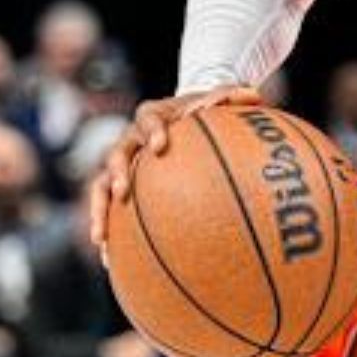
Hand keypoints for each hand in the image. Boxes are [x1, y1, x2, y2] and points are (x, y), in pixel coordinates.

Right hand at [89, 84, 260, 250]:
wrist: (183, 118)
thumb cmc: (204, 111)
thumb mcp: (221, 99)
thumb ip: (235, 96)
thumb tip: (256, 97)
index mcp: (154, 115)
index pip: (148, 118)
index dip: (152, 130)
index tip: (160, 145)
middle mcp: (131, 139)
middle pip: (116, 153)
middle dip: (118, 172)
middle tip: (123, 191)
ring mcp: (123, 164)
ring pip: (102, 186)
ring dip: (100, 209)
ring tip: (100, 237)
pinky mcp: (121, 186)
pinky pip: (108, 209)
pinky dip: (108, 232)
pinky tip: (110, 259)